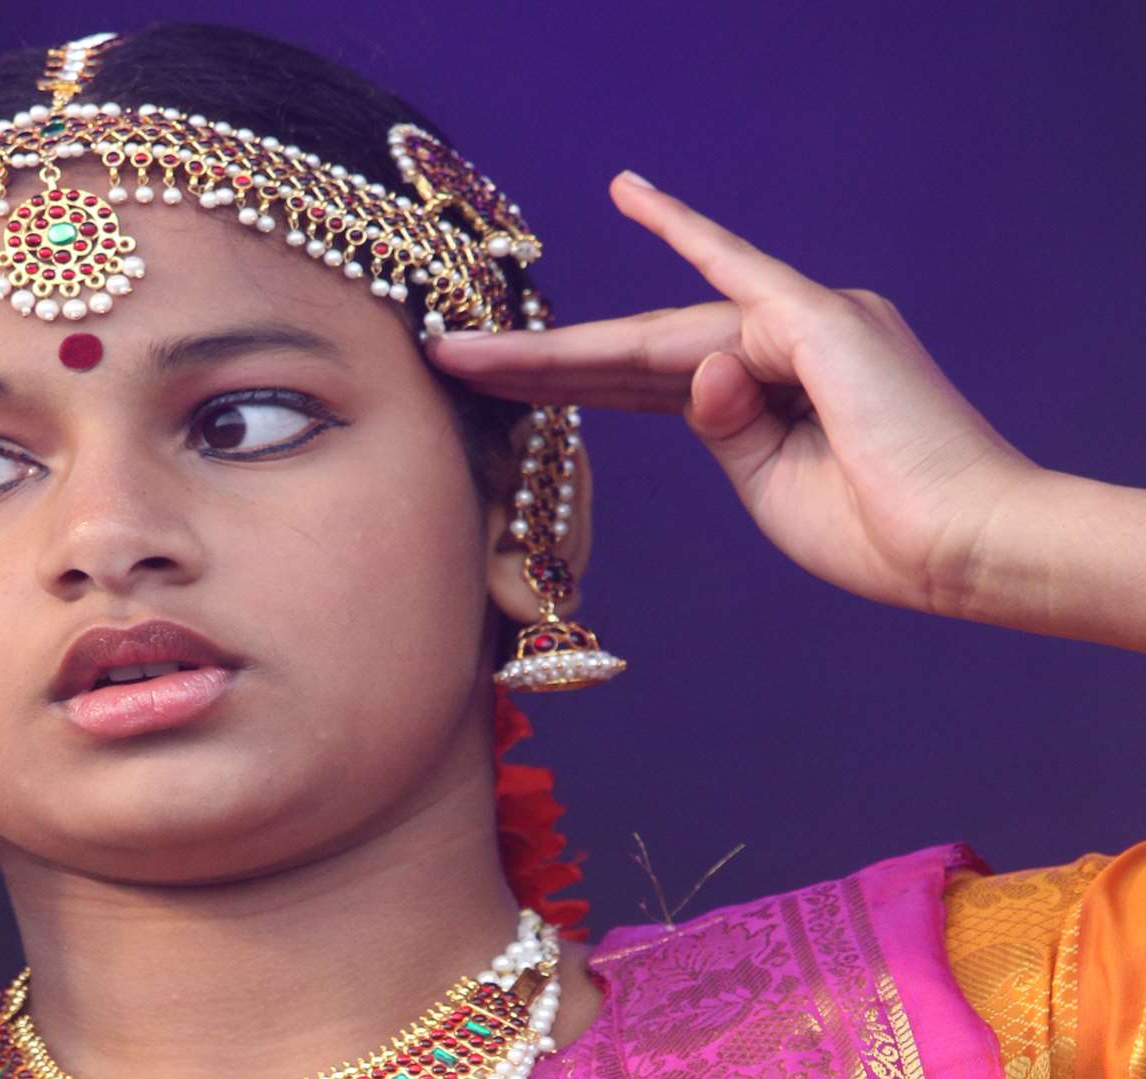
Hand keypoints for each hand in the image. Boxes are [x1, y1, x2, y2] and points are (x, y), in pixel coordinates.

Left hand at [428, 171, 1037, 619]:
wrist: (960, 552)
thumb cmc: (878, 533)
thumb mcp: (770, 488)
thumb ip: (721, 429)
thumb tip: (696, 370)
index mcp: (764, 395)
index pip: (639, 383)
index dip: (563, 382)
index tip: (489, 383)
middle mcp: (781, 345)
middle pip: (632, 353)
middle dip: (537, 364)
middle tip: (449, 358)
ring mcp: (801, 325)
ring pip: (653, 335)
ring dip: (558, 351)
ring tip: (469, 354)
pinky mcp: (817, 321)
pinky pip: (736, 268)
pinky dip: (686, 229)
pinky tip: (631, 193)